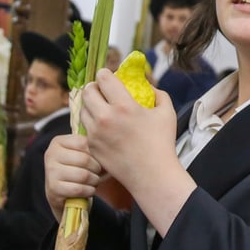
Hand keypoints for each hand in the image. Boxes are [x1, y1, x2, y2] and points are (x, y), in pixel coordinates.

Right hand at [44, 133, 101, 219]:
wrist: (61, 193)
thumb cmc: (76, 168)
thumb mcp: (79, 152)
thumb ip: (89, 143)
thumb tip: (102, 136)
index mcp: (58, 142)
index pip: (82, 142)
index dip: (92, 152)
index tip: (92, 158)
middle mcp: (51, 155)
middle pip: (84, 159)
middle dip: (96, 168)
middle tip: (96, 172)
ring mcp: (51, 172)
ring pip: (83, 175)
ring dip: (94, 180)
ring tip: (93, 181)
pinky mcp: (54, 189)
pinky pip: (79, 189)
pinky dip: (88, 191)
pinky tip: (89, 190)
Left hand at [79, 70, 194, 234]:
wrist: (152, 175)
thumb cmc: (162, 143)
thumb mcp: (166, 113)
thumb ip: (158, 94)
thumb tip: (147, 86)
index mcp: (124, 106)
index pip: (103, 78)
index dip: (105, 74)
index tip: (108, 76)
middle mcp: (105, 117)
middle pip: (87, 91)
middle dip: (93, 87)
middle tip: (100, 90)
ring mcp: (95, 133)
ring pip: (83, 110)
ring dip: (90, 105)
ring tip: (100, 108)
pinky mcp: (92, 146)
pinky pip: (86, 128)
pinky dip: (92, 123)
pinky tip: (103, 126)